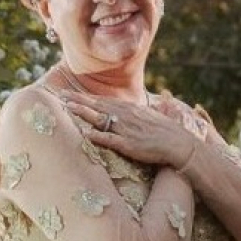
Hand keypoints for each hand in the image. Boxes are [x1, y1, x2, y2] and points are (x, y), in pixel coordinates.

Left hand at [63, 91, 195, 168]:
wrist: (180, 143)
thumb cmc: (167, 132)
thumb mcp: (152, 116)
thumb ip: (138, 113)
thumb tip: (134, 109)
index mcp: (131, 109)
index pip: (103, 101)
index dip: (85, 98)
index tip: (70, 95)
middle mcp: (126, 116)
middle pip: (98, 106)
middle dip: (78, 101)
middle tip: (60, 95)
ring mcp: (127, 130)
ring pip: (100, 118)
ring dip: (83, 112)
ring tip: (67, 108)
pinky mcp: (129, 144)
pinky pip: (109, 139)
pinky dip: (96, 135)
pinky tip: (84, 133)